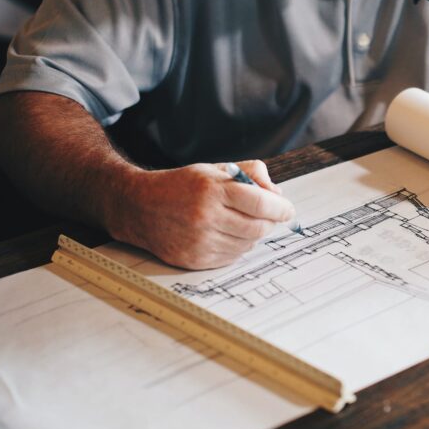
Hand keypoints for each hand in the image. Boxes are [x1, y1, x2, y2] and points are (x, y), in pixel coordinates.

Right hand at [107, 160, 294, 269]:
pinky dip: (237, 247)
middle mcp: (206, 217)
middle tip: (268, 216)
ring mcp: (200, 241)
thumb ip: (249, 174)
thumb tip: (277, 194)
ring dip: (253, 235)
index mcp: (212, 189)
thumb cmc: (181, 185)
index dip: (281, 208)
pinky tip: (227, 234)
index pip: (261, 203)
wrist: (140, 207)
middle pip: (258, 227)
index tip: (288, 210)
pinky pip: (232, 257)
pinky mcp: (195, 260)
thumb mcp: (214, 169)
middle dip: (269, 222)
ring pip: (248, 244)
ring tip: (242, 222)